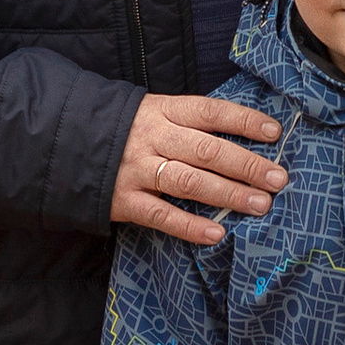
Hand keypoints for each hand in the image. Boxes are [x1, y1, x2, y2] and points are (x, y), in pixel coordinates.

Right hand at [112, 93, 288, 245]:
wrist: (66, 141)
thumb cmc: (127, 128)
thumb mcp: (156, 112)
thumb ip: (193, 124)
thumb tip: (245, 137)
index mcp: (165, 110)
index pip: (210, 112)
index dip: (244, 120)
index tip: (274, 132)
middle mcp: (153, 138)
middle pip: (207, 150)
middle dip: (246, 165)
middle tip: (278, 178)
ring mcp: (137, 169)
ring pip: (189, 182)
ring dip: (228, 194)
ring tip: (260, 204)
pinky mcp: (124, 200)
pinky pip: (161, 215)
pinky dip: (189, 226)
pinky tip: (217, 233)